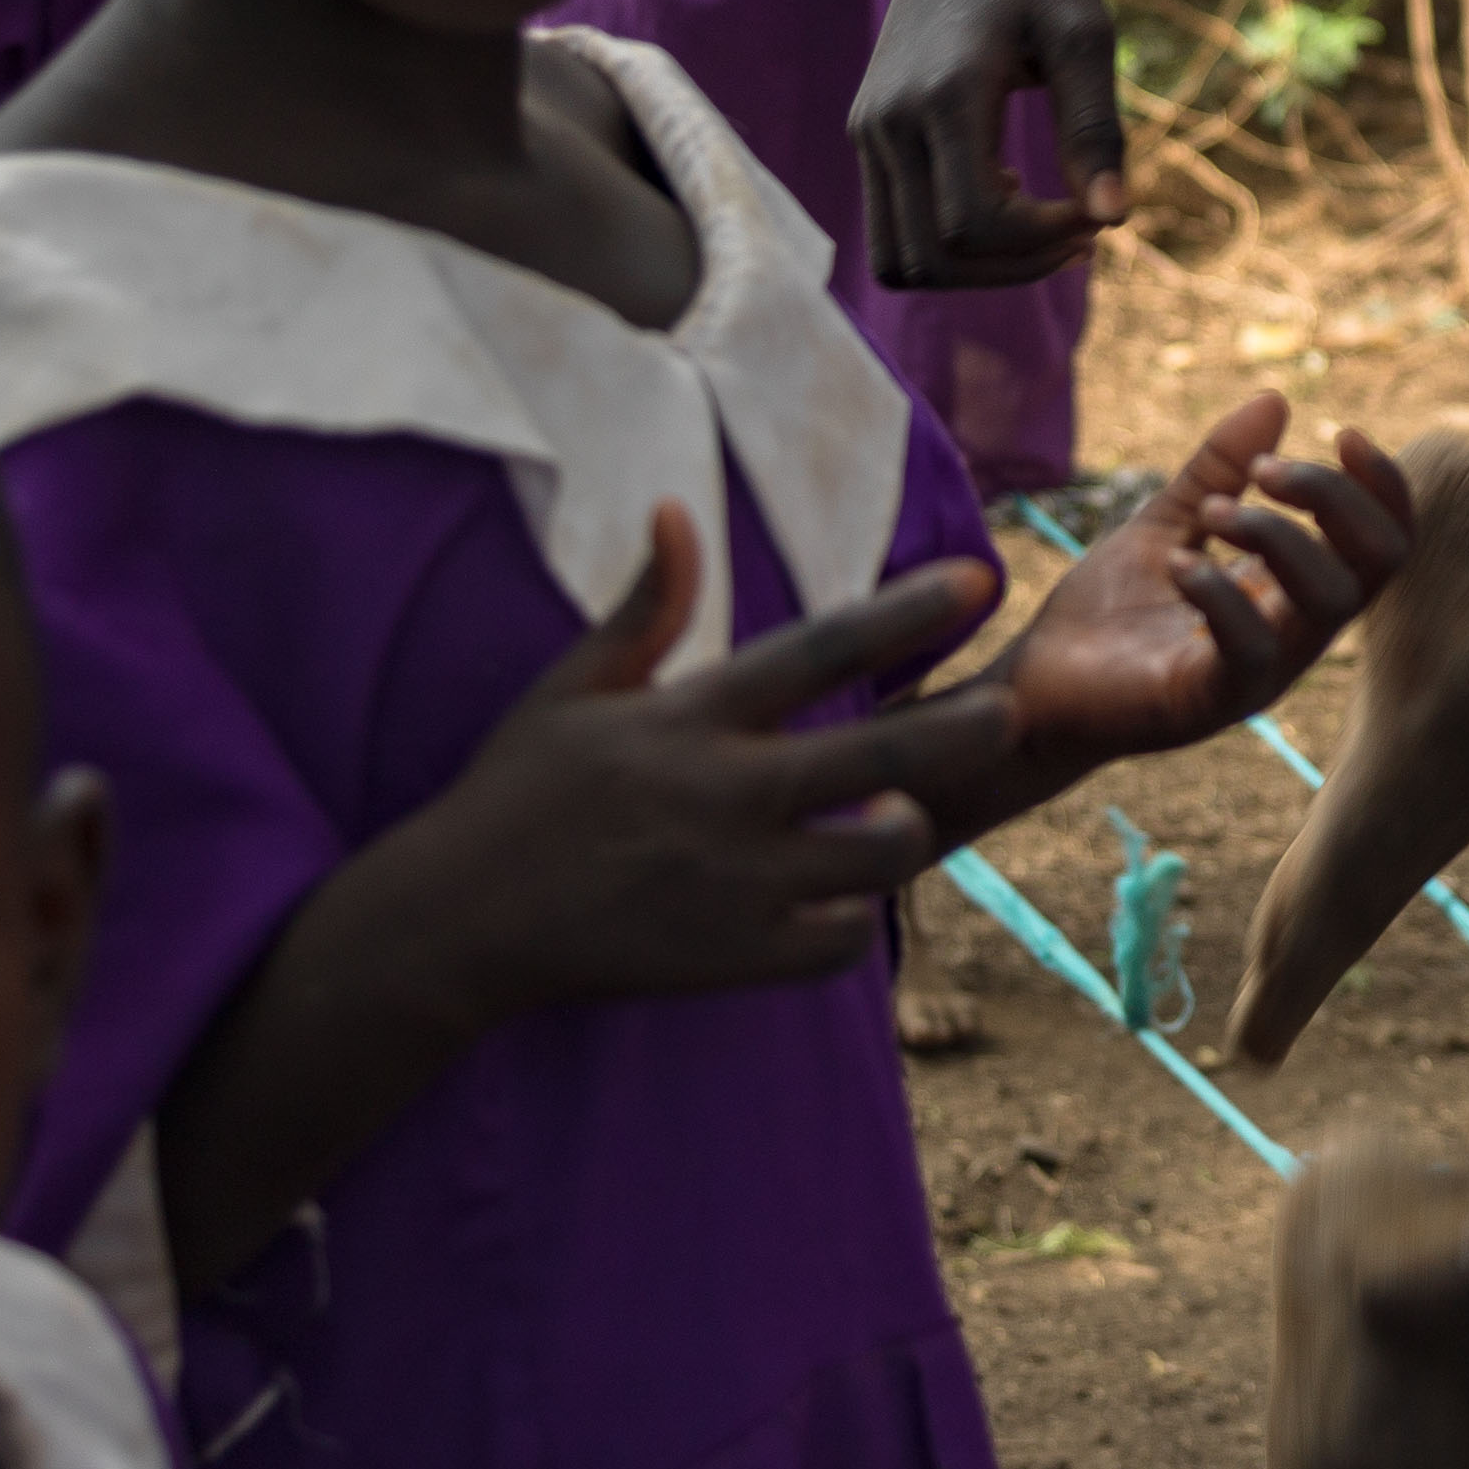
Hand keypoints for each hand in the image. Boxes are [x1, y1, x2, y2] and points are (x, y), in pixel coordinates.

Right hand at [419, 505, 1006, 1011]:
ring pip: (877, 854)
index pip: (819, 650)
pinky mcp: (735, 956)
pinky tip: (840, 893)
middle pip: (881, 758)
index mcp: (691, 719)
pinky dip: (852, 916)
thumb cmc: (517, 792)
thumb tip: (678, 512)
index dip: (906, 612)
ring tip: (898, 811)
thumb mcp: (572, 688)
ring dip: (906, 829)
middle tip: (1010, 711)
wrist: (457, 922)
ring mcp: (737, 882)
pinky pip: (840, 938)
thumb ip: (643, 607)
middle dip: (963, 731)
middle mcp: (726, 796)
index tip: (977, 579)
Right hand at [854, 0, 1124, 292]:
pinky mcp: (868, 128)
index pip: (974, 225)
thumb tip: (1115, 218)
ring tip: (1045, 228)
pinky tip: (1008, 194)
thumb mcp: (1085, 36)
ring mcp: (869, 127)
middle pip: (931, 258)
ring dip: (976, 268)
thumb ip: (1096, 129)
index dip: (1043, 244)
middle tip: (1083, 233)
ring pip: (899, 257)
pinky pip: (892, 225)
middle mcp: (888, 119)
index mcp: (943, 95)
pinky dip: (947, 240)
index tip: (1098, 215)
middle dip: (1015, 269)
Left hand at [983, 396, 1420, 786]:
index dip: (1383, 486)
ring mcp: (1259, 672)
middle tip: (1262, 471)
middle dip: (1333, 498)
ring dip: (1278, 535)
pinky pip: (1249, 649)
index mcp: (1292, 591)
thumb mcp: (1167, 521)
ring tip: (1211, 511)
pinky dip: (1221, 593)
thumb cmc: (1109, 613)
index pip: (1383, 542)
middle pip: (1377, 563)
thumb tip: (1276, 398)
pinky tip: (1178, 562)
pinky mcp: (1210, 702)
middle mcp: (1293, 632)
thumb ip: (1217, 470)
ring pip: (1327, 602)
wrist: (1037, 685)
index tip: (1345, 434)